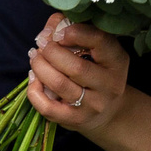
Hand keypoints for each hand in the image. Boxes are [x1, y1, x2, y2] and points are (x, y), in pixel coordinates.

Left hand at [25, 16, 130, 133]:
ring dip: (40, 67)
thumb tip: (48, 29)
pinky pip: (48, 107)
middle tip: (40, 44)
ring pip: (60, 85)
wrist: (108, 110)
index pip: (100, 42)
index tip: (59, 32)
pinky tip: (34, 78)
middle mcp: (109, 85)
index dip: (76, 32)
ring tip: (34, 57)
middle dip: (51, 51)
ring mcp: (92, 106)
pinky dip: (34, 91)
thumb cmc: (97, 70)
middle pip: (76, 67)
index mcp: (117, 61)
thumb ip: (72, 29)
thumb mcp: (95, 48)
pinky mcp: (75, 120)